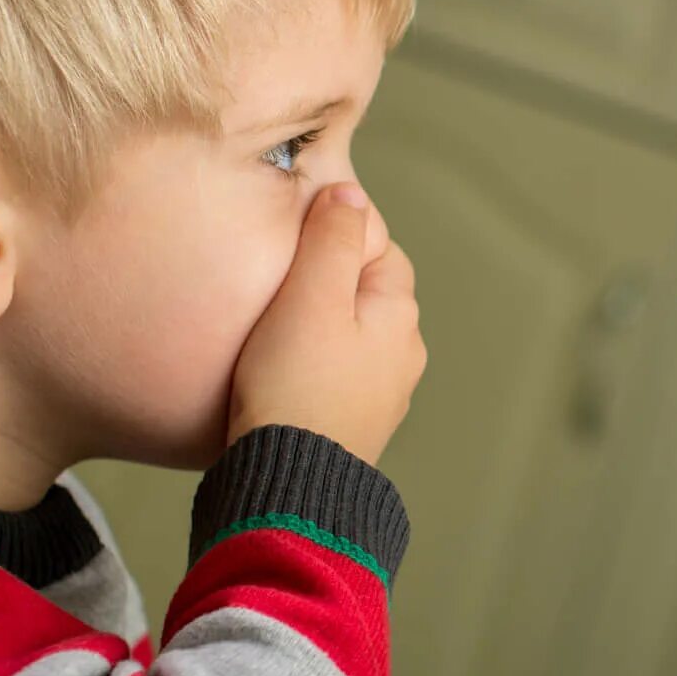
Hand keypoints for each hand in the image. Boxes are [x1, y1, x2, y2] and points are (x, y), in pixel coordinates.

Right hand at [228, 182, 425, 464]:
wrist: (289, 483)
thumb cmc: (295, 386)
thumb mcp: (310, 297)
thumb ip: (332, 239)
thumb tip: (350, 192)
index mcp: (398, 314)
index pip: (380, 248)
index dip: (338, 234)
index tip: (295, 238)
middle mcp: (403, 353)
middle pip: (366, 293)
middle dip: (328, 281)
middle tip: (277, 282)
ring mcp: (382, 394)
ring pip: (351, 336)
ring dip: (320, 326)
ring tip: (273, 329)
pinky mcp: (354, 425)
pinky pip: (337, 376)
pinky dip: (314, 365)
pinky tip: (281, 373)